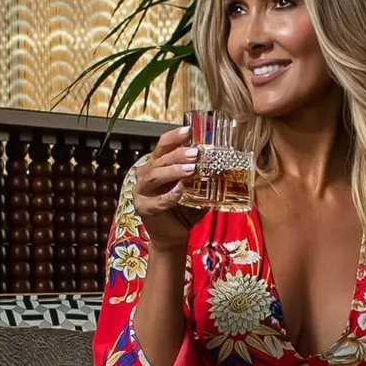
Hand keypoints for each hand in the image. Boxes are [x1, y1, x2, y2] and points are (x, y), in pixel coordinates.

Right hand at [132, 126, 206, 253]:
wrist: (174, 236)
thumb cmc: (184, 209)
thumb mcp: (195, 188)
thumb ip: (201, 175)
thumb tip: (224, 162)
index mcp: (158, 165)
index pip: (163, 145)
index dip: (174, 136)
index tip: (189, 130)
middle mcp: (146, 174)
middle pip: (160, 159)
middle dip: (178, 155)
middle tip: (195, 154)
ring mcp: (142, 191)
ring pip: (154, 176)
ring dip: (173, 171)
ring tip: (191, 170)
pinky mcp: (143, 208)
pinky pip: (157, 200)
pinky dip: (169, 195)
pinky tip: (180, 191)